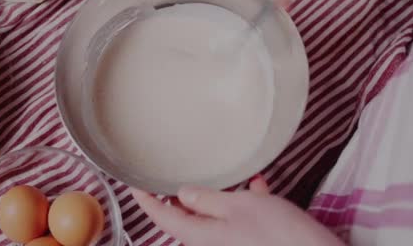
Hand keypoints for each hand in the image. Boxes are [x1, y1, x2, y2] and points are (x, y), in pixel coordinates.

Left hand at [132, 177, 343, 245]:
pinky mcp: (251, 241)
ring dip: (218, 195)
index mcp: (202, 237)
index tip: (134, 185)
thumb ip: (206, 200)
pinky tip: (258, 187)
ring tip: (226, 176)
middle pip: (186, 218)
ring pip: (215, 216)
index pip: (162, 219)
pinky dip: (243, 203)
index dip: (145, 201)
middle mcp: (213, 243)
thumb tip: (182, 194)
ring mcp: (233, 243)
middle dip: (182, 196)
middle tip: (176, 174)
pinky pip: (239, 219)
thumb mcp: (238, 207)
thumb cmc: (278, 235)